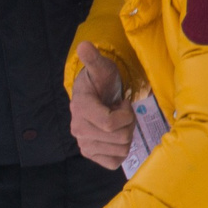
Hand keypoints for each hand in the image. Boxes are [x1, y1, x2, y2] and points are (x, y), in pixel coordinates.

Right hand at [70, 41, 131, 169]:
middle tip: (122, 113)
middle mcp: (78, 129)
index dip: (126, 115)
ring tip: (119, 123)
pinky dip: (121, 151)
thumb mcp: (102, 69)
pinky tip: (116, 137)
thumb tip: (84, 46)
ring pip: (121, 150)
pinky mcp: (91, 155)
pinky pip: (115, 162)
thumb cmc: (101, 82)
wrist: (94, 97)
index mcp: (80, 109)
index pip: (110, 124)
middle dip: (128, 124)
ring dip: (127, 135)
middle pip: (119, 137)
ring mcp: (84, 144)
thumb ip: (94, 59)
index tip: (123, 103)